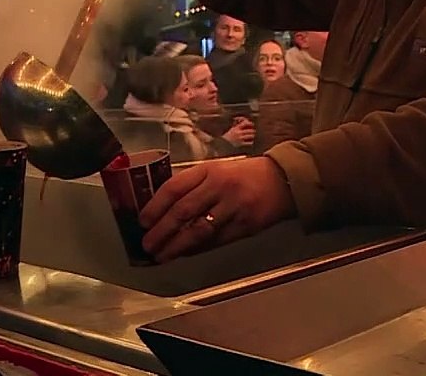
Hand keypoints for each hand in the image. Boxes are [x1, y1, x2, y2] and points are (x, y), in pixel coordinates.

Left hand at [139, 157, 295, 261]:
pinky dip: (197, 249)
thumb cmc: (244, 175)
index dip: (155, 206)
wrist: (283, 181)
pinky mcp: (245, 225)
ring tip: (161, 255)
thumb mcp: (217, 170)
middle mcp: (219, 186)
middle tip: (147, 244)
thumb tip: (164, 211)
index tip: (142, 221)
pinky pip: (215, 241)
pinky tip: (185, 254)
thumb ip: (194, 186)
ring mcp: (233, 207)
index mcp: (209, 170)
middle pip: (183, 211)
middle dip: (161, 230)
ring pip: (198, 230)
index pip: (174, 188)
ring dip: (176, 245)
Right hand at [221, 118, 255, 146]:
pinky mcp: (240, 144)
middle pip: (249, 130)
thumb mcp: (233, 128)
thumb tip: (243, 120)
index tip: (252, 124)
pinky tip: (251, 141)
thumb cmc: (229, 135)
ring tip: (253, 135)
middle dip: (252, 131)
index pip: (245, 123)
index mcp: (236, 128)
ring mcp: (240, 138)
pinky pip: (249, 143)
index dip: (250, 123)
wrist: (225, 143)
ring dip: (252, 135)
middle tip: (253, 131)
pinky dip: (251, 142)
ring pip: (250, 136)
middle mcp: (239, 133)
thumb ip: (238, 124)